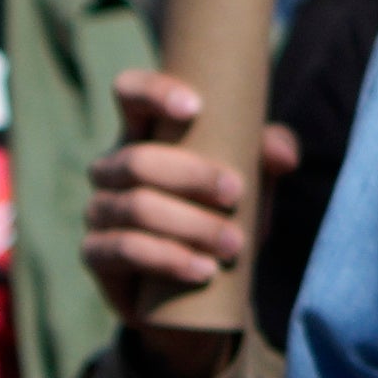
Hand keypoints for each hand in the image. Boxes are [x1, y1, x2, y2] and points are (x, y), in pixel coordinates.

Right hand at [85, 68, 297, 338]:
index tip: (195, 107)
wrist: (208, 286)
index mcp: (144, 133)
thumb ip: (269, 153)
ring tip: (233, 244)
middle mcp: (112, 166)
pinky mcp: (95, 254)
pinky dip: (169, 258)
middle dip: (192, 176)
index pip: (130, 92)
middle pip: (137, 160)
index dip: (152, 92)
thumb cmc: (228, 212)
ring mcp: (98, 209)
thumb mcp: (255, 178)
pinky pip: (123, 249)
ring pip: (135, 206)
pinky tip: (204, 270)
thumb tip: (283, 156)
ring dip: (190, 225)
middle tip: (238, 194)